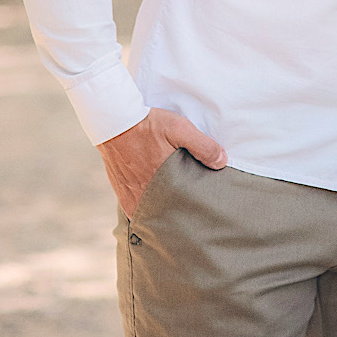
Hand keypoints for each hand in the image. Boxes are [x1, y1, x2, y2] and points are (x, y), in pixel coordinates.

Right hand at [99, 106, 226, 217]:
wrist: (114, 122)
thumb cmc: (148, 125)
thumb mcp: (180, 129)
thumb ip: (202, 146)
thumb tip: (222, 163)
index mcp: (162, 185)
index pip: (184, 208)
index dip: (195, 208)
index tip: (204, 208)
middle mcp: (145, 198)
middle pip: (169, 214)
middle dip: (181, 212)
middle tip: (194, 211)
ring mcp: (132, 200)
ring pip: (154, 213)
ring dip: (165, 211)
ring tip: (178, 206)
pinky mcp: (123, 196)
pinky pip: (140, 211)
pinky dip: (150, 208)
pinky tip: (159, 202)